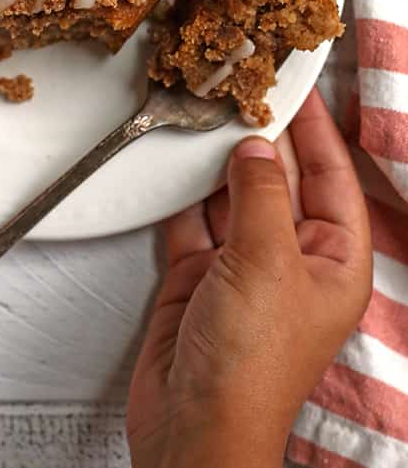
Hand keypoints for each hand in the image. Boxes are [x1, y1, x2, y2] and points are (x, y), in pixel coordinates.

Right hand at [127, 89, 372, 467]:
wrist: (192, 424)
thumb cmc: (252, 365)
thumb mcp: (268, 260)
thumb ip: (261, 192)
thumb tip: (255, 146)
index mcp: (334, 261)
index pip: (332, 177)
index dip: (316, 129)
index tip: (297, 86)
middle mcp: (291, 260)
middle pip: (281, 180)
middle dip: (262, 138)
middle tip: (242, 89)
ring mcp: (243, 267)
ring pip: (234, 196)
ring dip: (219, 161)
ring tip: (207, 112)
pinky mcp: (199, 276)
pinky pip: (193, 220)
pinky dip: (184, 193)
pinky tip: (177, 162)